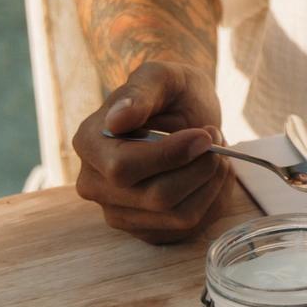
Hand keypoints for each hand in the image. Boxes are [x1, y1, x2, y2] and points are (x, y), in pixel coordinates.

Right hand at [71, 61, 232, 243]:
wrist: (185, 114)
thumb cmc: (171, 93)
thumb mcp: (162, 77)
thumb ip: (141, 93)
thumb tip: (117, 120)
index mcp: (89, 143)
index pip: (123, 169)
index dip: (172, 156)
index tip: (204, 134)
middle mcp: (94, 184)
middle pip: (157, 197)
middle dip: (201, 168)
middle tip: (216, 139)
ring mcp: (118, 211)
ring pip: (179, 216)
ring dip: (212, 183)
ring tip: (217, 154)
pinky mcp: (146, 229)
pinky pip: (190, 228)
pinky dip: (214, 200)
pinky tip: (212, 176)